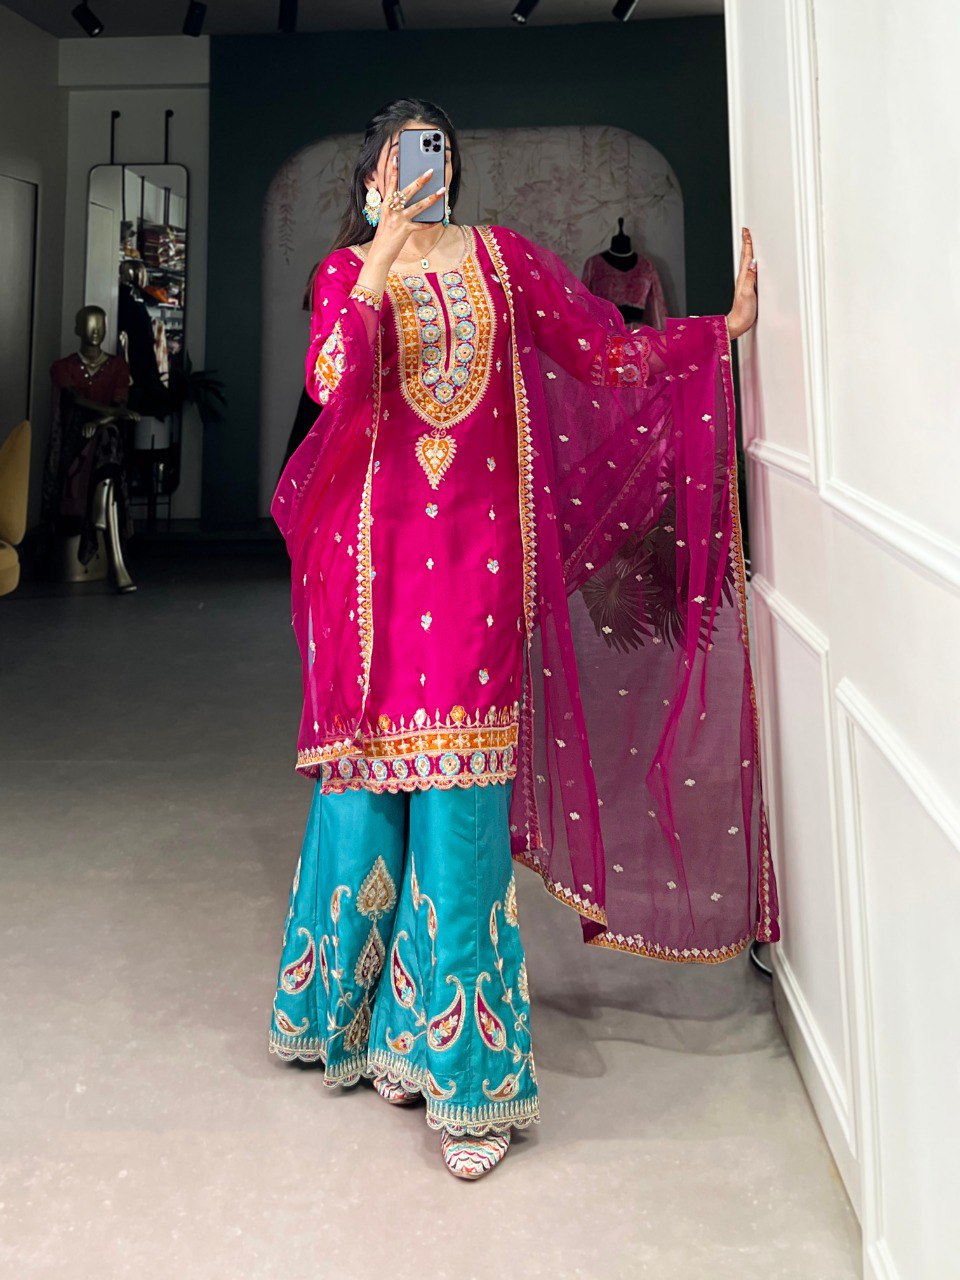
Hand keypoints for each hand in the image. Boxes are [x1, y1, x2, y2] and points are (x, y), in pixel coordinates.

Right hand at [365, 153, 445, 271]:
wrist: (379, 254)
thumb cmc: (384, 236)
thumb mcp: (386, 218)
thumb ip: (394, 207)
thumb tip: (407, 198)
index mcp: (385, 205)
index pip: (390, 184)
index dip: (393, 170)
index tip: (396, 157)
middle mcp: (391, 210)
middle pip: (408, 191)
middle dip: (420, 180)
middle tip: (430, 171)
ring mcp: (399, 220)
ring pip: (418, 205)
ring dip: (432, 197)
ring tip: (442, 190)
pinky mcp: (406, 230)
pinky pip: (421, 225)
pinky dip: (430, 222)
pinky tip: (439, 218)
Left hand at [726, 227, 757, 339]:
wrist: (738, 324)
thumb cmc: (742, 312)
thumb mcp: (748, 293)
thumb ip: (750, 278)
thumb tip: (753, 262)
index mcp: (743, 277)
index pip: (746, 256)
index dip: (747, 243)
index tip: (746, 231)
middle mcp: (743, 279)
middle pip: (745, 257)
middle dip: (746, 243)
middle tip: (746, 232)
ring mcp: (745, 283)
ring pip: (747, 263)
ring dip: (748, 251)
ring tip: (749, 243)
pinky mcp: (748, 289)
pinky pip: (750, 271)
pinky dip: (751, 263)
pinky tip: (753, 264)